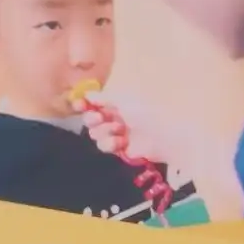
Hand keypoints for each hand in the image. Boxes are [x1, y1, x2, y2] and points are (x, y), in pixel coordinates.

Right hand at [75, 89, 191, 169]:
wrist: (166, 137)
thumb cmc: (148, 113)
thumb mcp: (124, 100)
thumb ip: (104, 98)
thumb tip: (88, 94)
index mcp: (118, 102)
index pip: (95, 102)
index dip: (84, 103)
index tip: (78, 104)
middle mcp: (116, 116)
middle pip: (91, 119)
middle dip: (92, 118)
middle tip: (99, 118)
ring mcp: (118, 133)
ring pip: (95, 134)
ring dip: (103, 132)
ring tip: (119, 130)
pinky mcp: (121, 149)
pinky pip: (105, 146)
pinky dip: (110, 144)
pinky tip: (121, 143)